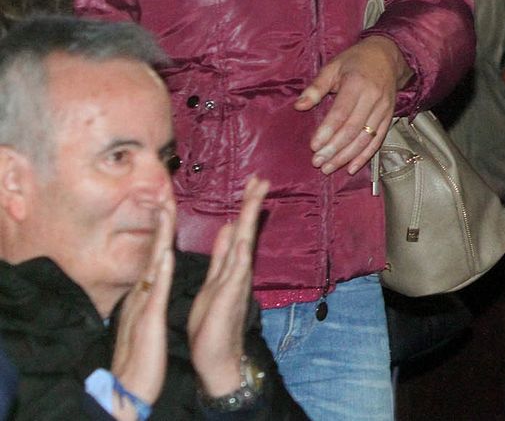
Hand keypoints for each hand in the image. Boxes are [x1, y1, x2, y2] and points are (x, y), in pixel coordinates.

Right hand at [111, 201, 175, 410]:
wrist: (130, 384)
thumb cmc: (143, 351)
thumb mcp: (149, 313)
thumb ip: (151, 291)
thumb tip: (154, 271)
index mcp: (150, 291)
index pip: (159, 253)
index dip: (164, 229)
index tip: (170, 202)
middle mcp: (144, 292)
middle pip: (155, 251)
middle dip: (161, 223)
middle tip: (166, 193)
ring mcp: (144, 303)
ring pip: (154, 264)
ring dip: (160, 238)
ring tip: (165, 211)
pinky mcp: (148, 318)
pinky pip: (155, 293)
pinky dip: (160, 273)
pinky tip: (164, 256)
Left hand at [189, 176, 268, 397]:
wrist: (217, 357)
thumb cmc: (212, 323)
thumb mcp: (214, 282)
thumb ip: (222, 256)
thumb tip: (229, 228)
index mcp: (230, 266)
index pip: (239, 230)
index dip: (245, 207)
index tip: (253, 183)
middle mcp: (237, 271)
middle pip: (247, 232)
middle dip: (252, 205)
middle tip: (261, 179)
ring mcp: (236, 283)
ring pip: (245, 244)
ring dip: (250, 220)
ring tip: (257, 196)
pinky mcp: (230, 298)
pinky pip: (237, 271)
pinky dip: (241, 253)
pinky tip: (244, 238)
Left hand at [294, 35, 409, 174]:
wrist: (387, 55)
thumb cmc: (356, 61)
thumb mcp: (333, 66)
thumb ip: (316, 87)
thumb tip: (299, 106)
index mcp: (357, 84)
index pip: (341, 113)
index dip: (327, 131)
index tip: (314, 146)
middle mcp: (373, 98)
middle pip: (353, 129)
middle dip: (334, 149)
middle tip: (318, 162)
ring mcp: (383, 109)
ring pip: (365, 138)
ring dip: (347, 156)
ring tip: (329, 167)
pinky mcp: (388, 117)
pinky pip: (378, 140)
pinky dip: (365, 156)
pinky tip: (352, 167)